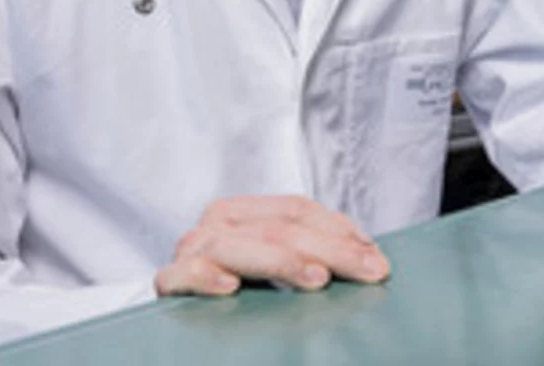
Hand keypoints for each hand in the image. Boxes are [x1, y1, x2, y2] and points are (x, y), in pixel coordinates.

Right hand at [155, 195, 390, 296]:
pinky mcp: (168, 282)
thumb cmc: (237, 291)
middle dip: (331, 249)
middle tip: (369, 271)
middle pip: (278, 229)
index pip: (295, 210)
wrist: (180, 334)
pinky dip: (205, 277)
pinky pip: (181, 274)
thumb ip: (310, 254)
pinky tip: (231, 288)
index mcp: (241, 212)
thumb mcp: (275, 265)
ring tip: (318, 278)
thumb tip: (368, 257)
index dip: (337, 228)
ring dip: (280, 261)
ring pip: (237, 246)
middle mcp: (215, 225)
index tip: (374, 254)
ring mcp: (190, 251)